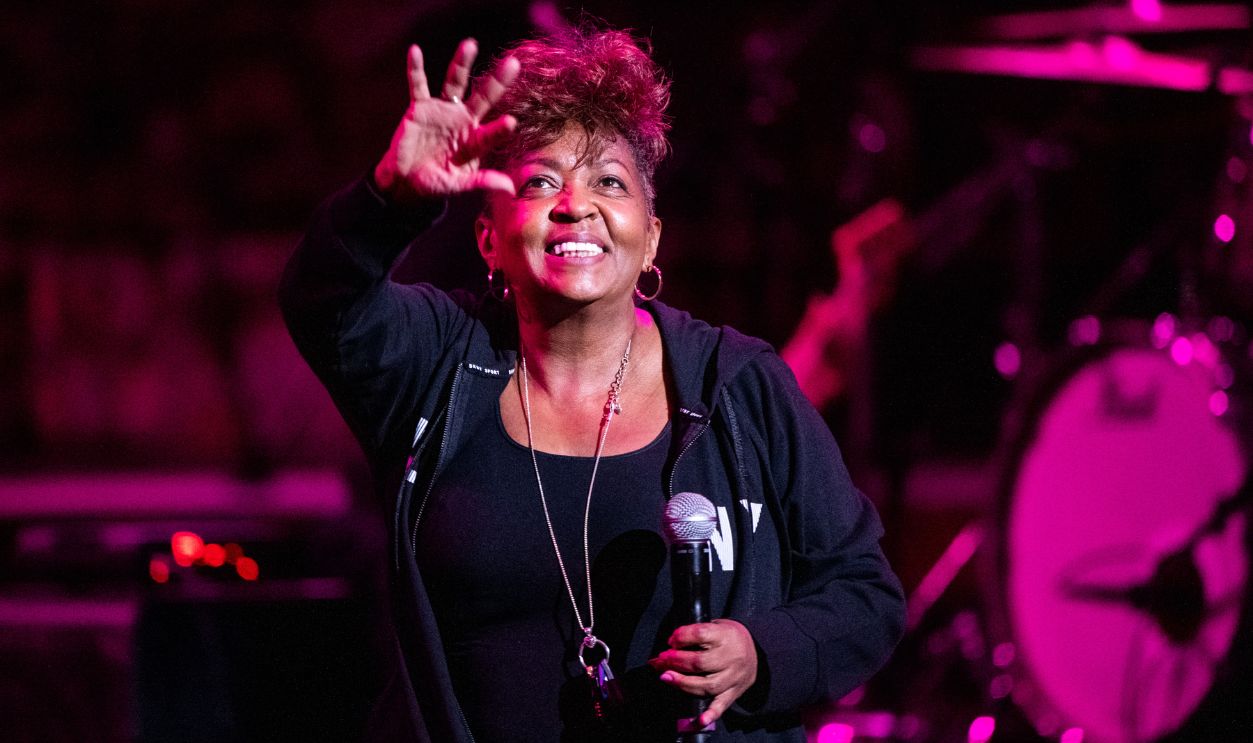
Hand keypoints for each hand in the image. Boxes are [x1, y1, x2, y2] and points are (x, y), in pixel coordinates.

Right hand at [373, 38, 519, 203]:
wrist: (406, 181)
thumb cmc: (434, 184)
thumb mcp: (457, 185)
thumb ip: (481, 182)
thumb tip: (510, 188)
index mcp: (474, 142)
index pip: (490, 134)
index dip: (499, 130)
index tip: (511, 122)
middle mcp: (463, 121)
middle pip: (483, 98)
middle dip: (497, 82)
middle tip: (513, 64)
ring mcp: (443, 111)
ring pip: (455, 83)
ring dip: (461, 64)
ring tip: (470, 44)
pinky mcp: (420, 107)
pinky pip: (418, 84)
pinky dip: (415, 68)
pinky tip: (414, 50)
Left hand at [649, 619, 758, 726]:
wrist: (756, 652)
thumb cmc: (728, 638)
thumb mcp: (716, 626)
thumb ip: (695, 634)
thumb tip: (671, 645)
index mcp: (725, 636)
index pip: (700, 634)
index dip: (681, 637)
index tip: (671, 640)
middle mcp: (731, 657)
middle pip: (699, 662)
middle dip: (675, 661)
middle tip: (661, 660)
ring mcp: (732, 678)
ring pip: (707, 685)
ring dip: (682, 683)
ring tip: (666, 677)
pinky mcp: (733, 693)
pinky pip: (721, 706)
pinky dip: (710, 714)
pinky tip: (699, 720)